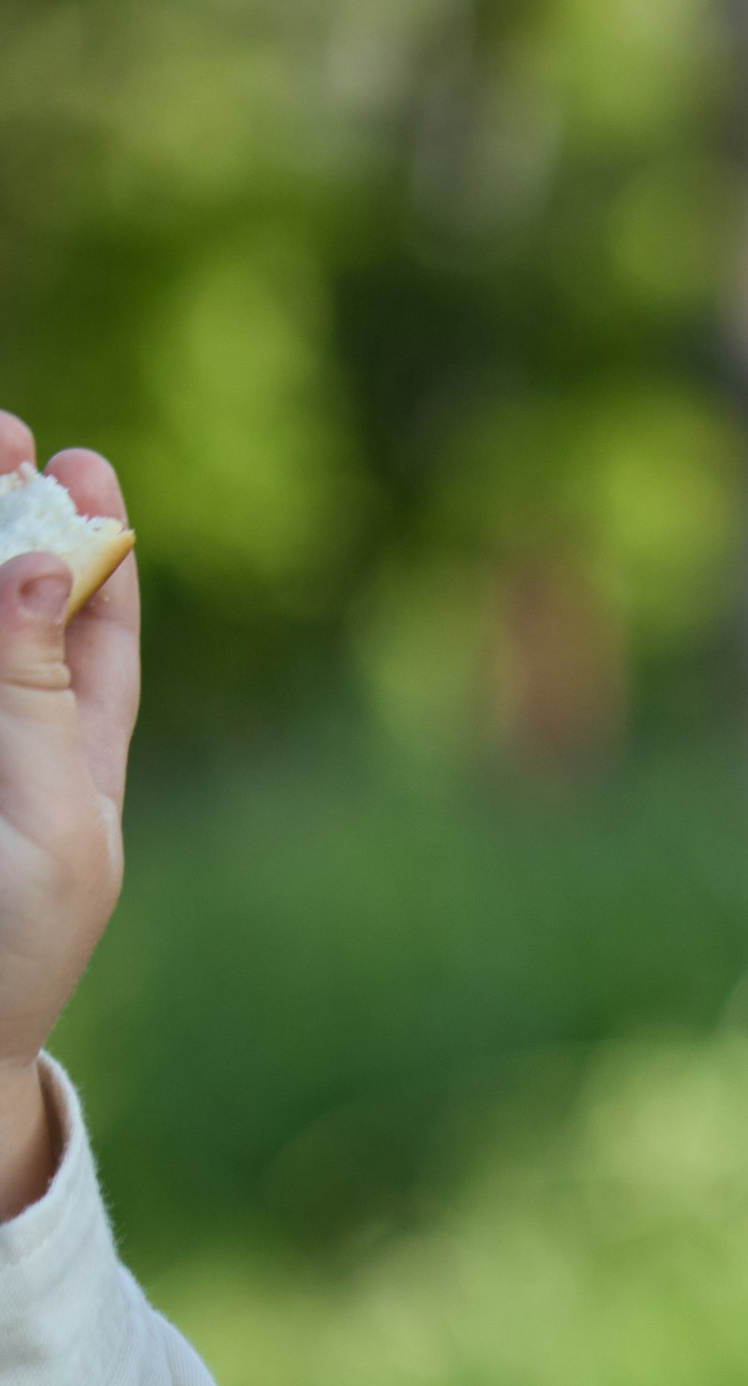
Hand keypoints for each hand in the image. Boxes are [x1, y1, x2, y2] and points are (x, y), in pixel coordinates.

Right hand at [0, 416, 136, 1214]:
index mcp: (78, 755)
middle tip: (1, 432)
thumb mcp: (50, 829)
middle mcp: (12, 734)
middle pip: (11, 597)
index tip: (85, 464)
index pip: (100, 625)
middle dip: (4, 511)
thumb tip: (42, 566)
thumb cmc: (13, 954)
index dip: (92, 538)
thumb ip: (38, 699)